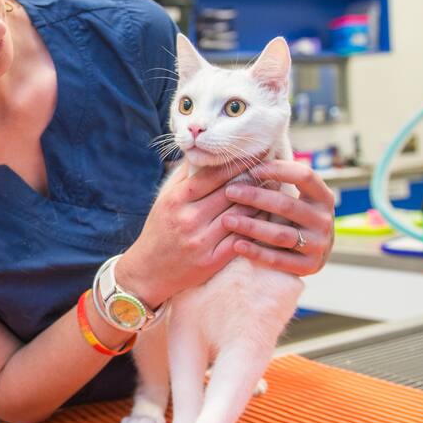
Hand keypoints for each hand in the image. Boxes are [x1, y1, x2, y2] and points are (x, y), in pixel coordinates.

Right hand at [120, 160, 263, 304]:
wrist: (148, 271)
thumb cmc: (159, 229)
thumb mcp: (164, 199)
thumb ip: (184, 176)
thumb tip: (205, 152)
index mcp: (176, 200)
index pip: (212, 175)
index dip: (235, 163)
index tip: (253, 152)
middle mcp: (188, 220)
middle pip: (230, 193)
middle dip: (253, 178)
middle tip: (271, 167)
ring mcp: (201, 242)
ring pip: (240, 215)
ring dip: (260, 201)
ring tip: (274, 188)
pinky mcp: (212, 261)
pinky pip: (241, 239)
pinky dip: (257, 226)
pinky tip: (267, 216)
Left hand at [221, 161, 334, 275]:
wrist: (313, 255)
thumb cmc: (295, 218)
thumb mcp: (298, 197)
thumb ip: (281, 181)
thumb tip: (248, 157)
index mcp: (323, 197)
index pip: (305, 176)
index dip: (278, 170)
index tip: (251, 170)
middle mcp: (325, 220)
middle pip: (287, 205)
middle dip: (255, 197)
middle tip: (229, 191)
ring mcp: (319, 245)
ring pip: (281, 234)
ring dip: (251, 226)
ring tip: (227, 220)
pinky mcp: (309, 266)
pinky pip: (279, 259)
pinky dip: (256, 252)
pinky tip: (236, 244)